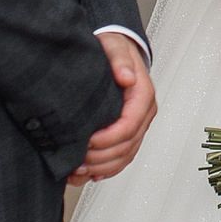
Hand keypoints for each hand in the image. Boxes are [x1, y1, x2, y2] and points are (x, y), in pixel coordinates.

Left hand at [71, 32, 155, 183]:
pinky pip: (122, 157)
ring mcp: (137, 125)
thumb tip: (126, 76)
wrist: (116, 53)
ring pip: (125, 156)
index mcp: (143, 95)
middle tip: (76, 159)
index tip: (86, 141)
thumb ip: (119, 60)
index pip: (128, 126)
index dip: (107, 139)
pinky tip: (88, 174)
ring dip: (102, 167)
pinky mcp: (129, 133)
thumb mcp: (114, 47)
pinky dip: (105, 170)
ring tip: (78, 170)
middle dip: (101, 157)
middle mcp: (144, 113)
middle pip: (126, 146)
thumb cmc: (114, 50)